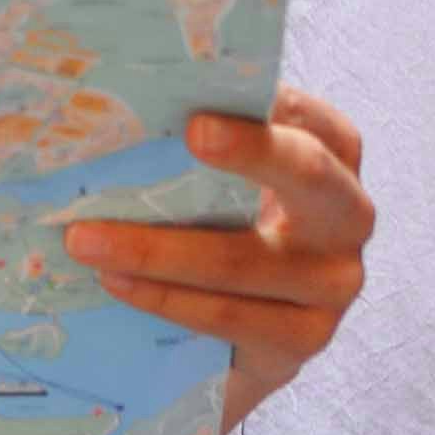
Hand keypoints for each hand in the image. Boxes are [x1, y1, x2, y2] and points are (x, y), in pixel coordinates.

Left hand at [67, 87, 371, 424]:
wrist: (241, 334)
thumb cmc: (227, 227)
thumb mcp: (225, 180)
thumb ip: (203, 142)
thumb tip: (124, 110)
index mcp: (334, 154)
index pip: (309, 117)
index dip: (267, 103)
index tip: (215, 96)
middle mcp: (349, 215)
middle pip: (308, 174)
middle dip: (251, 150)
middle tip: (190, 135)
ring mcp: (333, 283)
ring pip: (242, 259)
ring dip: (155, 249)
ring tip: (85, 238)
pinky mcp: (302, 339)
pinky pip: (228, 316)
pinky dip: (164, 298)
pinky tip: (115, 282)